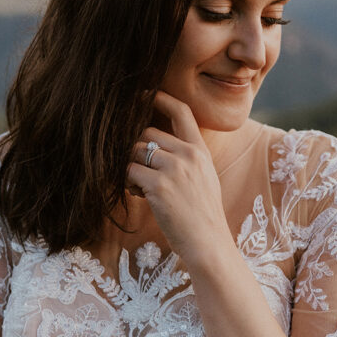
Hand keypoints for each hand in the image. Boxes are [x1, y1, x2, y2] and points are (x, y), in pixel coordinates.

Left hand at [126, 91, 232, 262]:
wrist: (208, 243)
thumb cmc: (202, 215)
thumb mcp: (204, 178)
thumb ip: (187, 158)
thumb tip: (154, 147)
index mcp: (200, 151)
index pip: (181, 111)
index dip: (160, 98)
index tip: (143, 94)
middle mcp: (189, 154)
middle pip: (147, 133)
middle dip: (136, 149)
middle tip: (139, 172)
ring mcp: (174, 169)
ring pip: (135, 151)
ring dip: (130, 167)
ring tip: (140, 187)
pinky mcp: (159, 186)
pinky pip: (129, 171)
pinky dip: (127, 182)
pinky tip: (138, 195)